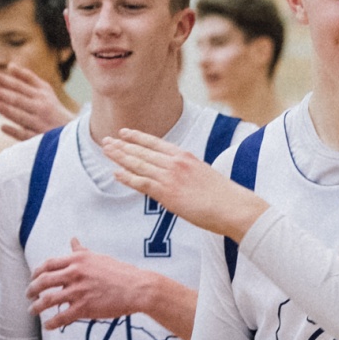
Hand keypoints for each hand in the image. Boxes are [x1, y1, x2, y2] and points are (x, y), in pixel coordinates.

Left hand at [0, 65, 77, 141]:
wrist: (75, 133)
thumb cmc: (53, 109)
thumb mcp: (45, 91)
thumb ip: (28, 78)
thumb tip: (10, 66)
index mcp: (41, 95)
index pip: (20, 86)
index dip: (5, 81)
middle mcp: (41, 108)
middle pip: (18, 99)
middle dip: (2, 93)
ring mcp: (41, 124)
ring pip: (21, 116)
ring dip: (7, 110)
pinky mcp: (40, 139)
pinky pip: (26, 135)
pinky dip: (15, 131)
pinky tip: (2, 127)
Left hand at [29, 238, 149, 329]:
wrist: (137, 288)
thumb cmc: (120, 272)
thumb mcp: (98, 257)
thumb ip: (82, 251)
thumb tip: (73, 240)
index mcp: (78, 260)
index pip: (48, 264)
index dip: (37, 272)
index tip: (33, 278)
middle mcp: (75, 273)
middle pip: (43, 281)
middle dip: (32, 289)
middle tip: (28, 295)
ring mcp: (79, 291)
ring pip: (48, 300)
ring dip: (36, 307)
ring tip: (33, 311)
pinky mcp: (84, 308)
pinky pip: (61, 317)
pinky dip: (51, 323)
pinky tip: (48, 326)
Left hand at [102, 128, 267, 240]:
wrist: (232, 206)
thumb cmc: (224, 196)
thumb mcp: (205, 175)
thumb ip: (189, 172)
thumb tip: (180, 178)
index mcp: (185, 156)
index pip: (156, 143)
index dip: (138, 137)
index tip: (124, 133)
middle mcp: (175, 163)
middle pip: (143, 151)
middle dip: (122, 146)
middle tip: (106, 141)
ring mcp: (170, 177)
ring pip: (139, 164)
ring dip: (120, 157)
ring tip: (106, 151)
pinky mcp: (167, 193)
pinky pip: (142, 183)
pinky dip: (127, 177)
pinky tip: (116, 173)